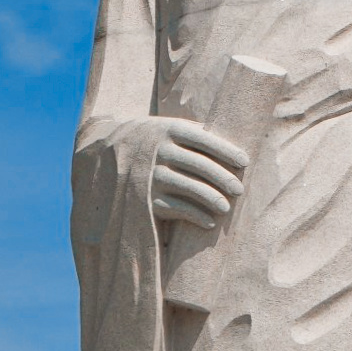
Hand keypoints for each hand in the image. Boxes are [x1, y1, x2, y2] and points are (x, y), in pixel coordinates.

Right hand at [124, 117, 249, 227]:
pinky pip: (176, 208)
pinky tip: (210, 222)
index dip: (226, 151)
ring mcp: (151, 175)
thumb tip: (235, 135)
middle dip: (223, 178)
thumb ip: (195, 132)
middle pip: (199, 165)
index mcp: (168, 129)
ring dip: (212, 199)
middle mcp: (159, 151)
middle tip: (239, 190)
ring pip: (189, 188)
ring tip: (226, 208)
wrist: (107, 155)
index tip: (245, 162)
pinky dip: (195, 215)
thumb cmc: (151, 141)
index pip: (204, 140)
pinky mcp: (145, 197)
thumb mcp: (167, 129)